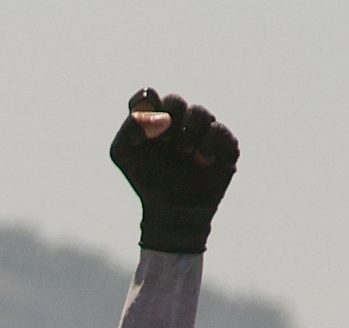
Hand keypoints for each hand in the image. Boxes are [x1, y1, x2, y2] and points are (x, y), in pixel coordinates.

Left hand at [110, 87, 239, 253]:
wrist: (172, 210)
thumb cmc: (146, 179)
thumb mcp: (124, 153)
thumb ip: (131, 128)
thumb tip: (163, 117)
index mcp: (153, 119)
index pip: (147, 96)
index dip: (146, 103)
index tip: (145, 123)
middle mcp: (180, 120)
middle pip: (175, 101)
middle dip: (168, 121)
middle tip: (164, 143)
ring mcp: (204, 130)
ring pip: (200, 113)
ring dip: (188, 134)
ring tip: (184, 154)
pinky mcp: (225, 144)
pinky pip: (218, 131)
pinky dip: (207, 145)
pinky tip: (202, 161)